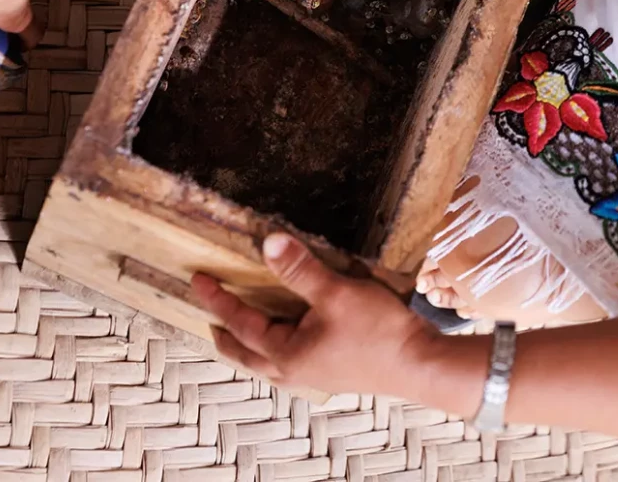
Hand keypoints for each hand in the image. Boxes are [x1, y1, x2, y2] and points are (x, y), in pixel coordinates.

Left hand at [191, 234, 441, 398]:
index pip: (240, 324)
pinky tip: (289, 337)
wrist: (419, 365)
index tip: (197, 279)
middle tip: (209, 319)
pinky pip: (289, 363)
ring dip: (250, 346)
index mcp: (287, 354)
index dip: (218, 300)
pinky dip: (275, 349)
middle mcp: (295, 372)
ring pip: (268, 363)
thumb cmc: (378, 331)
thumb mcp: (337, 292)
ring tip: (242, 330)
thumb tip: (268, 242)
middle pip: (248, 355)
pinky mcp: (333, 372)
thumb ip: (301, 270)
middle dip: (226, 336)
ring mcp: (315, 375)